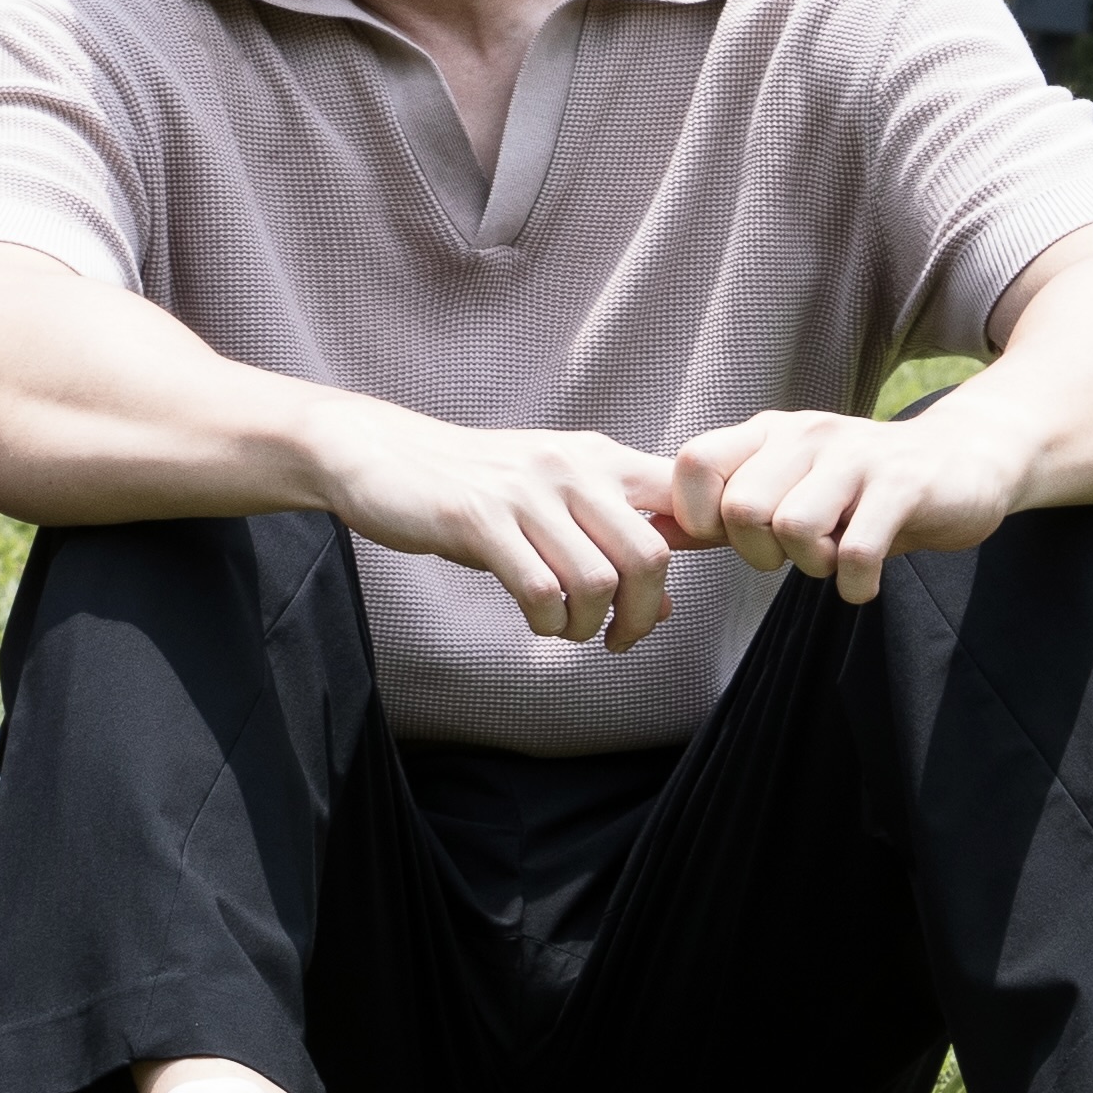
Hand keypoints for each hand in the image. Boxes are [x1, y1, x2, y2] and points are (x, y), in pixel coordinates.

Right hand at [308, 405, 691, 650]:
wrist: (384, 453)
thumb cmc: (477, 485)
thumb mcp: (553, 503)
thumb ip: (612, 543)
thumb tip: (667, 606)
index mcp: (599, 458)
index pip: (683, 496)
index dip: (708, 542)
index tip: (681, 583)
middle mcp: (571, 467)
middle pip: (649, 556)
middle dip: (643, 616)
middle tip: (621, 638)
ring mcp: (525, 492)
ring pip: (596, 582)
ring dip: (588, 627)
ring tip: (567, 630)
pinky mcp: (478, 519)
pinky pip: (539, 590)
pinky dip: (546, 623)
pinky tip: (536, 620)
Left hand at [666, 399, 1034, 601]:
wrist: (962, 460)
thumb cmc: (860, 487)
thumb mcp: (789, 486)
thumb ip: (725, 511)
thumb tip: (655, 534)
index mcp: (769, 433)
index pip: (694, 462)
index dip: (698, 515)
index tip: (730, 541)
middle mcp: (807, 435)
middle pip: (742, 507)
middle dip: (759, 553)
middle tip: (793, 557)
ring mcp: (856, 458)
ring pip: (794, 526)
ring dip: (809, 565)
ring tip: (832, 561)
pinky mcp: (903, 487)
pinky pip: (856, 551)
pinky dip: (853, 584)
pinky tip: (862, 584)